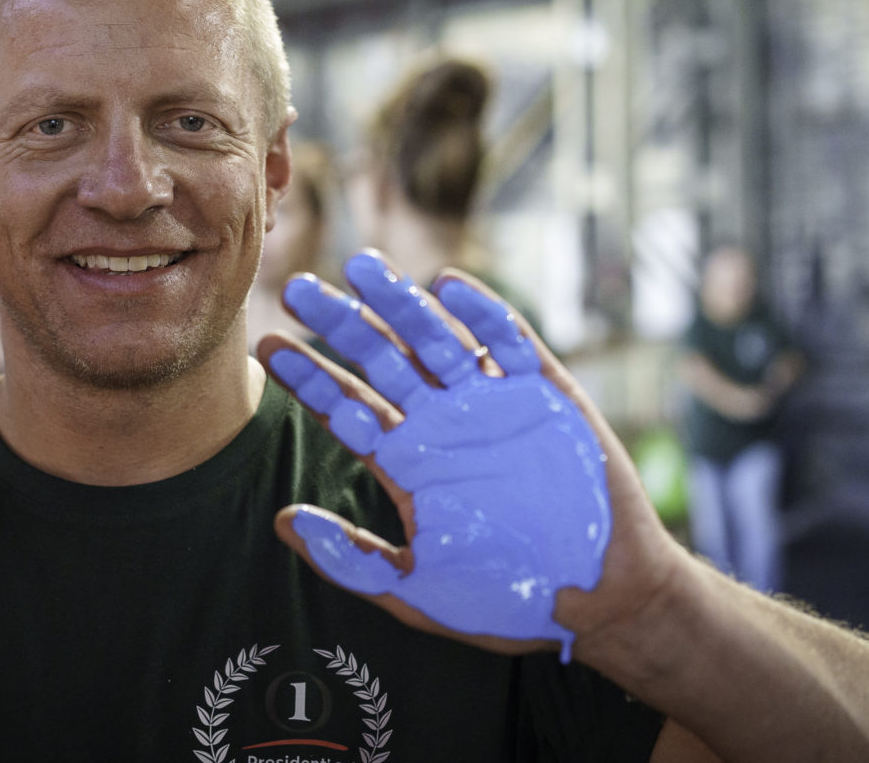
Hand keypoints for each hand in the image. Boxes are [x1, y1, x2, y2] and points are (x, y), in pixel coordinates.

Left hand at [259, 251, 671, 661]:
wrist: (602, 600)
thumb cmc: (507, 600)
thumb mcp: (416, 592)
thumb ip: (350, 560)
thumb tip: (281, 522)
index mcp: (407, 461)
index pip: (345, 407)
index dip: (307, 377)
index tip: (266, 348)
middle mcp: (442, 422)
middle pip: (381, 360)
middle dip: (340, 324)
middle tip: (296, 289)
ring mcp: (491, 404)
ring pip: (435, 340)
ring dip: (400, 303)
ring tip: (361, 267)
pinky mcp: (544, 395)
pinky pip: (509, 343)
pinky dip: (482, 314)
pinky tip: (447, 286)